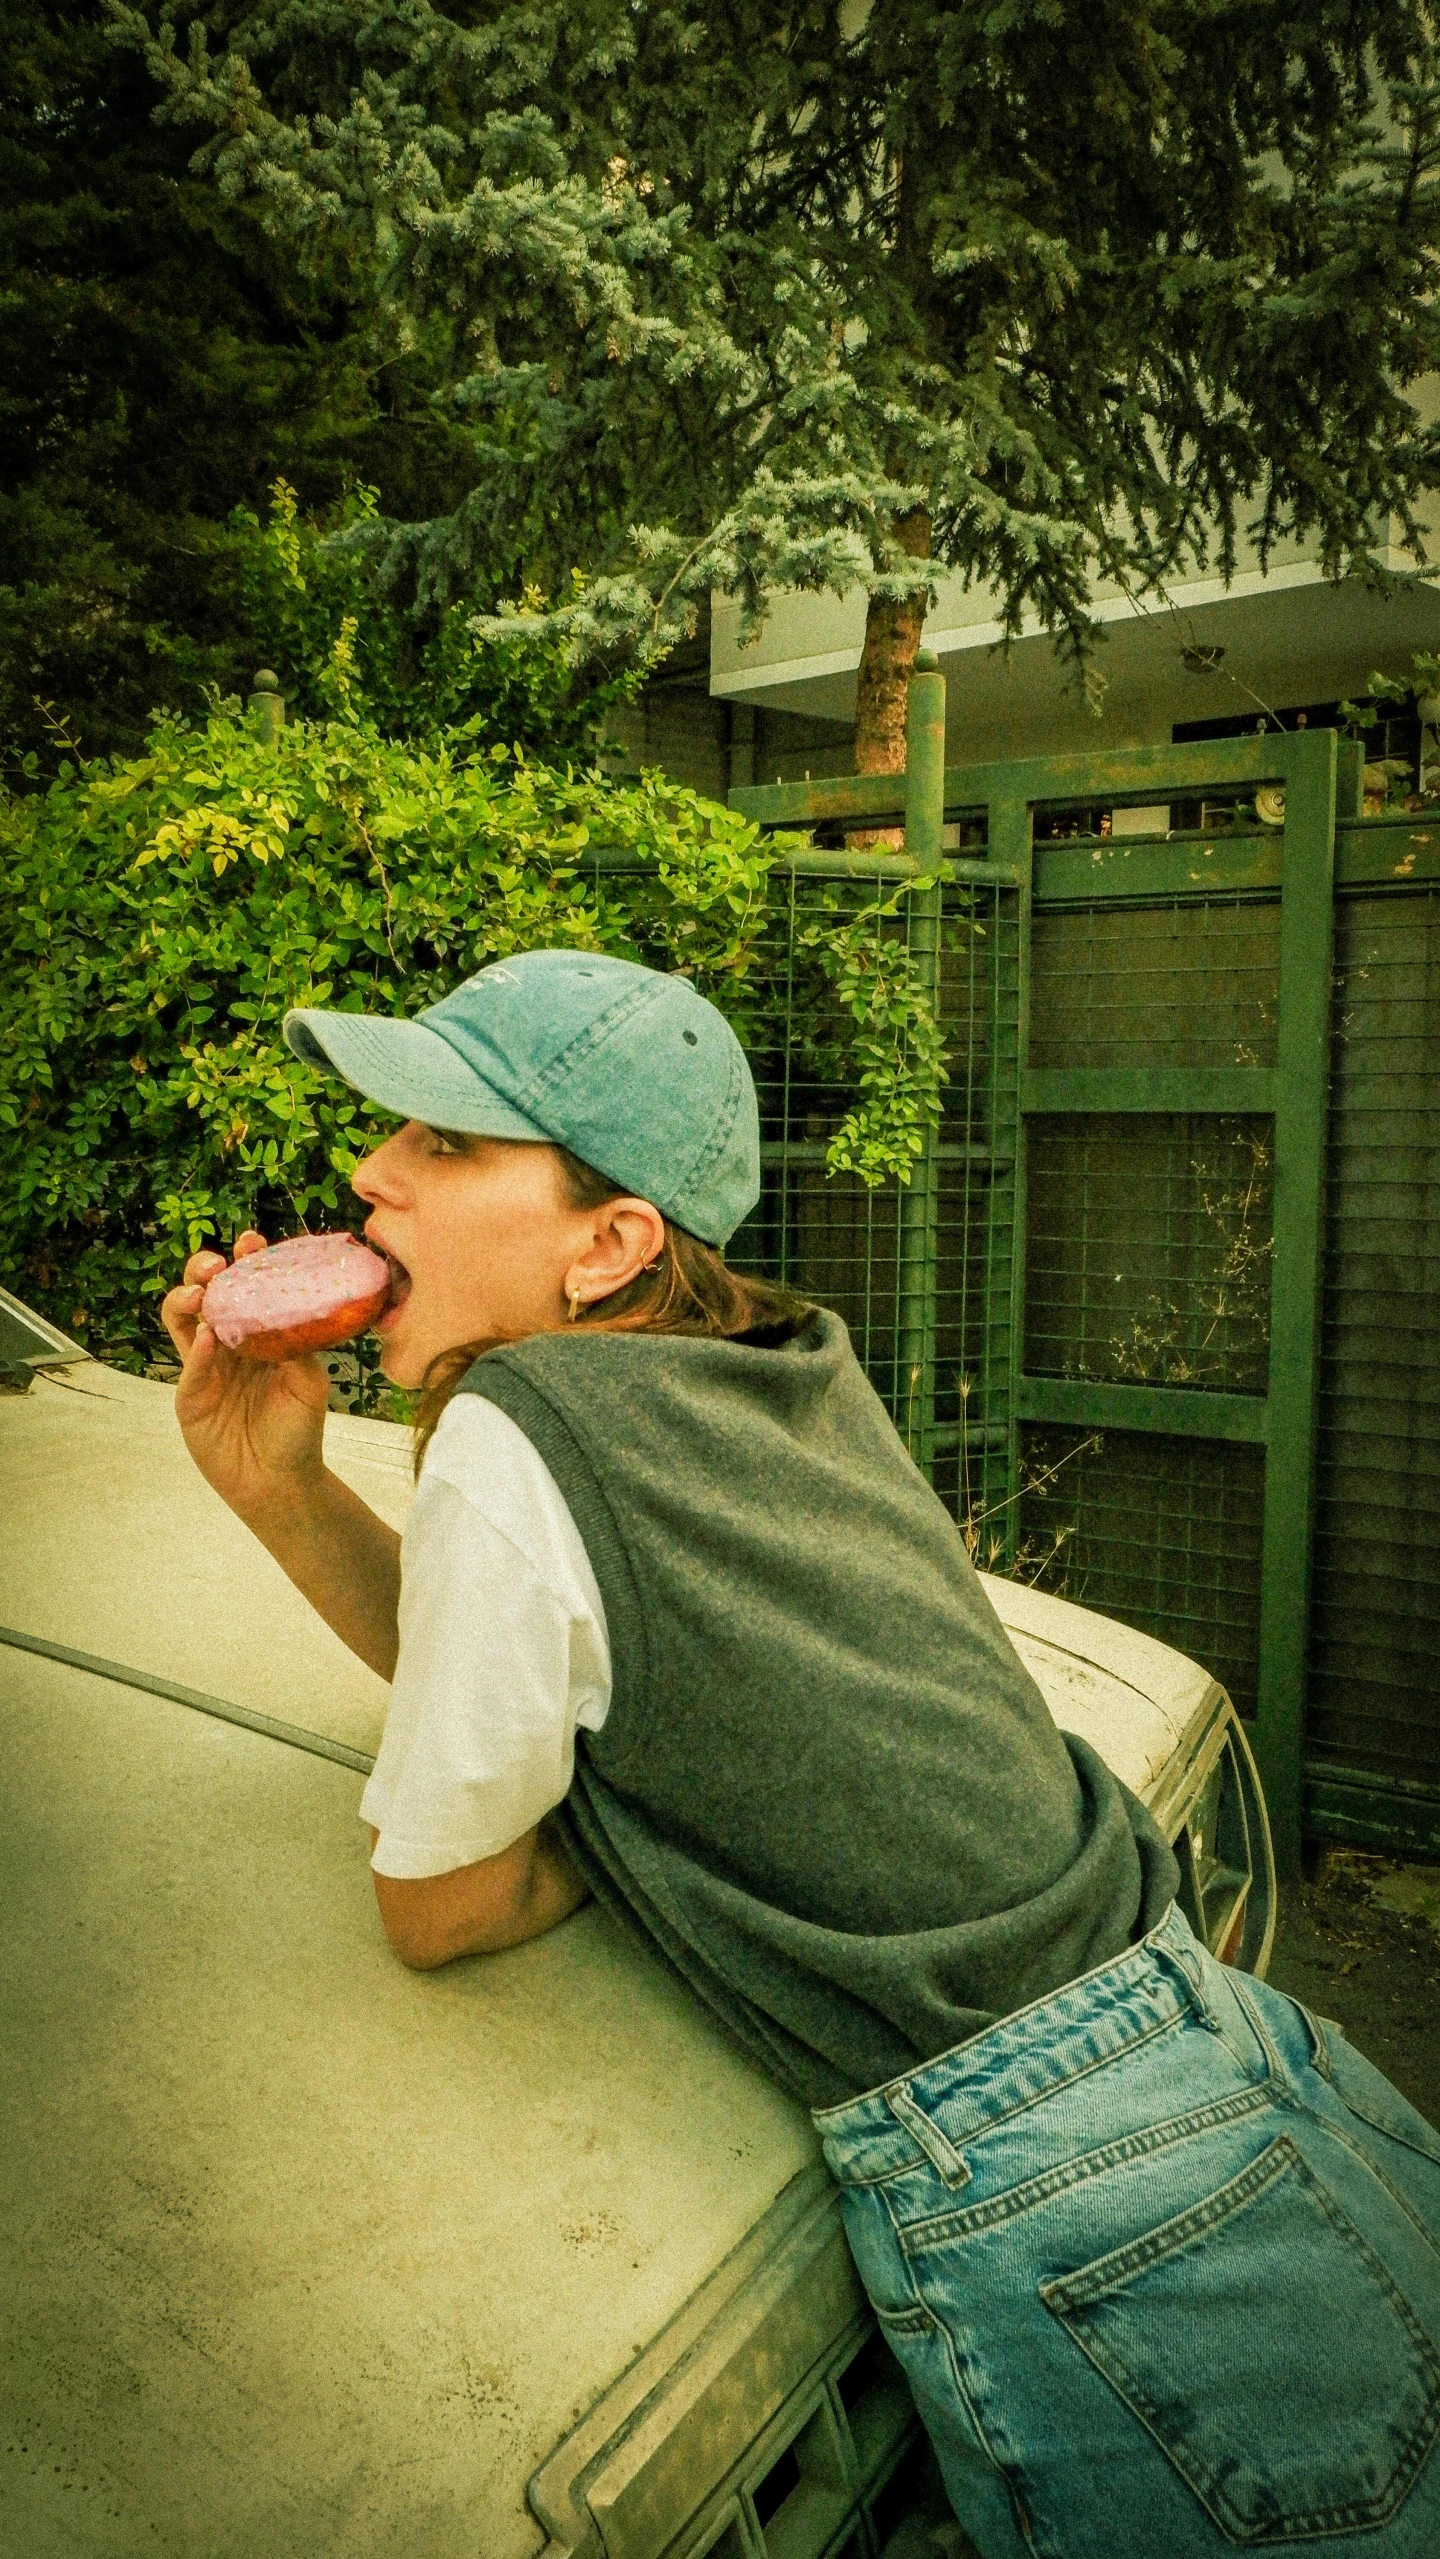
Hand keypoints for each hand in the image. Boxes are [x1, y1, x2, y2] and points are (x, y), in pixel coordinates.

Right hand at [160, 1233, 329, 1523]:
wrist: (281, 1481)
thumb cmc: (299, 1431)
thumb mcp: (309, 1383)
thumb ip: (298, 1347)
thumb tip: (292, 1312)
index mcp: (257, 1333)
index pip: (246, 1288)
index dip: (245, 1263)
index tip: (251, 1242)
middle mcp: (227, 1344)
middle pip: (204, 1294)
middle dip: (203, 1271)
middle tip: (216, 1264)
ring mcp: (204, 1368)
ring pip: (182, 1321)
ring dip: (185, 1300)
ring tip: (200, 1295)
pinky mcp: (190, 1397)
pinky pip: (188, 1367)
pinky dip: (196, 1351)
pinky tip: (208, 1339)